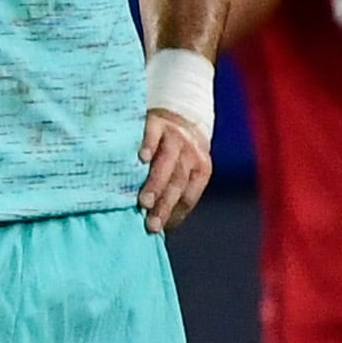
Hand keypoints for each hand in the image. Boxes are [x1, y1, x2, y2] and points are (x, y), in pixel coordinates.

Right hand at [135, 104, 214, 231]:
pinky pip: (153, 135)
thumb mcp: (182, 171)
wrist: (175, 113)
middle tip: (151, 224)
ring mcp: (174, 136)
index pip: (188, 196)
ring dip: (156, 183)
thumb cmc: (173, 153)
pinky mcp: (156, 122)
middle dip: (165, 204)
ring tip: (144, 202)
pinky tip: (141, 158)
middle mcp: (190, 153)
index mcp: (200, 169)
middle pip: (178, 182)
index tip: (158, 229)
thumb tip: (159, 230)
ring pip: (167, 162)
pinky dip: (149, 146)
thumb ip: (174, 194)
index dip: (174, 213)